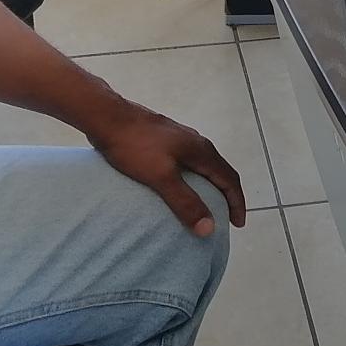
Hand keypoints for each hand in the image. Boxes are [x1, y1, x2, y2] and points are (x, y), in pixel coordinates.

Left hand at [89, 102, 246, 236]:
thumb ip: (185, 202)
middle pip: (219, 171)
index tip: (238, 224)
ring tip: (202, 205)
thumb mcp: (161, 177)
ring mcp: (179, 138)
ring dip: (209, 186)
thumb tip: (210, 229)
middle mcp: (196, 142)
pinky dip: (192, 178)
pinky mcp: (164, 138)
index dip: (237, 202)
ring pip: (203, 166)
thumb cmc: (135, 146)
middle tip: (224, 217)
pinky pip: (188, 162)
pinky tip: (176, 186)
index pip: (229, 179)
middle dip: (226, 195)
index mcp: (201, 151)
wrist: (107, 117)